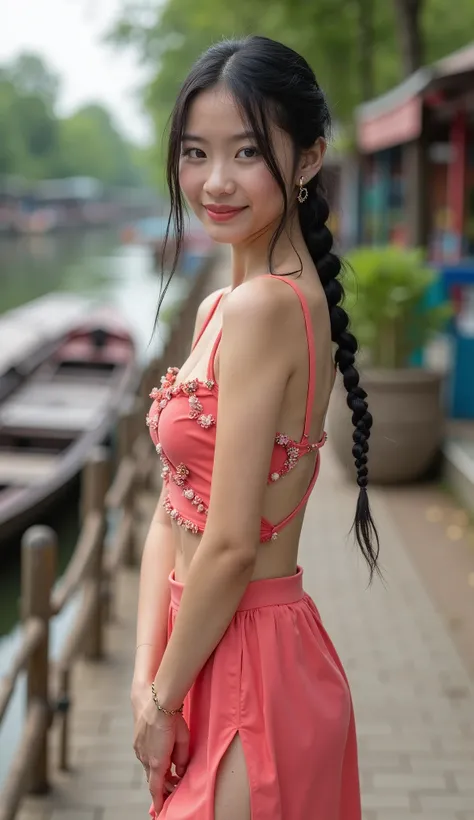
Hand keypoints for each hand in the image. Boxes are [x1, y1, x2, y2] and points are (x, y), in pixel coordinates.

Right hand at [133, 696, 189, 815]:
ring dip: (158, 773)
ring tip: (171, 771)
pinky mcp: (136, 742)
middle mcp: (145, 757)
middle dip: (163, 786)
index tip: (159, 811)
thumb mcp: (183, 740)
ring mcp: (139, 749)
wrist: (155, 699)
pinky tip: (161, 756)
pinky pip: (144, 757)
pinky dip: (152, 761)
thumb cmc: (172, 718)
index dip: (158, 801)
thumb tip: (180, 771)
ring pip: (148, 768)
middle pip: (153, 779)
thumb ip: (183, 759)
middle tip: (174, 787)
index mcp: (157, 761)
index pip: (156, 788)